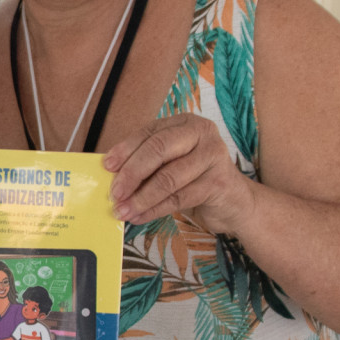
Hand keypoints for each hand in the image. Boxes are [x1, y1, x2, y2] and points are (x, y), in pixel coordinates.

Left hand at [104, 113, 255, 229]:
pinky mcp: (218, 182)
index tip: (107, 167)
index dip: (126, 149)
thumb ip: (146, 162)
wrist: (232, 201)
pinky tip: (140, 216)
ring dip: (141, 198)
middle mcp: (201, 133)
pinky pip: (179, 198)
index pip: (150, 132)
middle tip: (114, 193)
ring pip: (168, 178)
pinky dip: (155, 209)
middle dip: (132, 173)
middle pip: (158, 149)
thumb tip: (110, 174)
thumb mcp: (170, 163)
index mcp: (184, 123)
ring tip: (123, 211)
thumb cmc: (194, 179)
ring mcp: (213, 155)